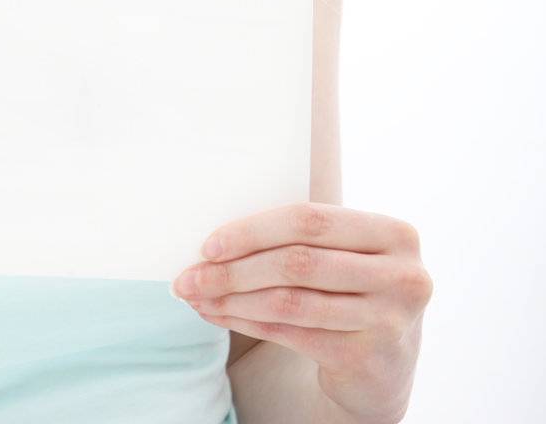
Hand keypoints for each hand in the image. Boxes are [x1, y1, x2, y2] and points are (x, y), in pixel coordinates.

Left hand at [172, 203, 432, 423]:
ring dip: (232, 298)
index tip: (208, 244)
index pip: (311, 220)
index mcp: (395, 234)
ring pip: (290, 301)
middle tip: (189, 276)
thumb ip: (305, 239)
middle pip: (298, 261)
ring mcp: (389, 320)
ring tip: (196, 296)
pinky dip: (247, 322)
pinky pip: (291, 334)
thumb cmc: (352, 294)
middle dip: (234, 268)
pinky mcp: (369, 358)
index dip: (254, 230)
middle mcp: (402, 276)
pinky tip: (219, 315)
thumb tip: (217, 238)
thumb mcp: (347, 257)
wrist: (385, 371)